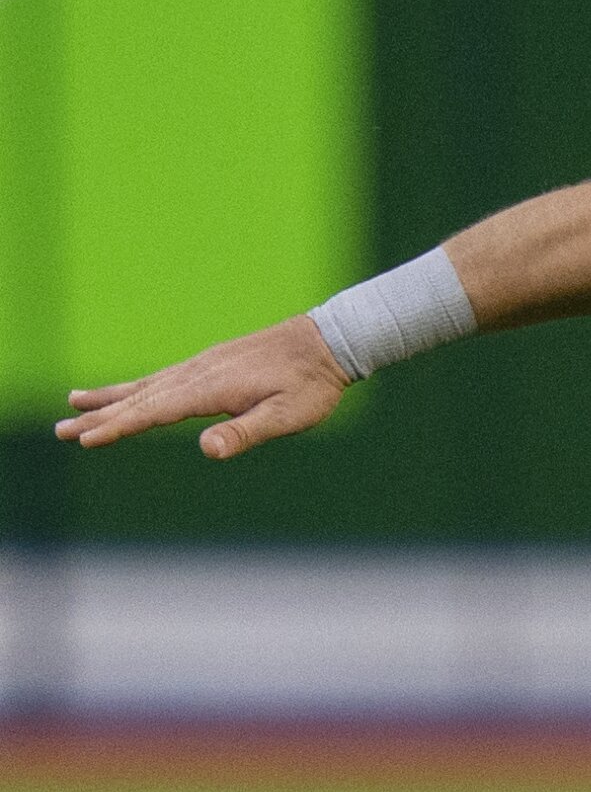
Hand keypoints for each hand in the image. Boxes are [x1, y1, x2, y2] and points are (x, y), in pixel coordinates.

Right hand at [56, 315, 351, 458]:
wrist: (329, 341)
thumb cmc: (312, 384)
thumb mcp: (288, 416)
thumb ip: (246, 431)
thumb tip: (207, 450)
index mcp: (211, 389)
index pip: (154, 412)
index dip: (118, 427)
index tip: (86, 438)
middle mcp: (199, 373)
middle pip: (139, 398)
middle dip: (99, 415)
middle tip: (61, 429)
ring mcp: (203, 366)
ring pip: (146, 385)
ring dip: (110, 397)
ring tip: (74, 403)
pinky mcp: (212, 364)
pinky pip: (163, 378)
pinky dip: (137, 387)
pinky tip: (129, 393)